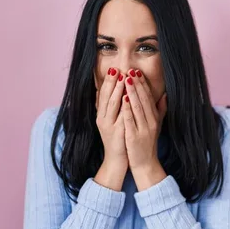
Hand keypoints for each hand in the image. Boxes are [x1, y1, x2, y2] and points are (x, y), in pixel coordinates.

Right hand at [94, 67, 127, 189]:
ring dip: (117, 90)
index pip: (102, 94)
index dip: (107, 81)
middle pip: (105, 96)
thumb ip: (110, 107)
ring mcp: (108, 125)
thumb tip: (107, 92)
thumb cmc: (116, 139)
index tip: (113, 69)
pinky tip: (127, 98)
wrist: (116, 160)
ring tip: (122, 78)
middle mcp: (102, 118)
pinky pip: (120, 117)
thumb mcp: (111, 121)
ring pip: (111, 104)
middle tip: (116, 68)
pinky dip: (123, 106)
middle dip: (111, 82)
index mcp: (101, 115)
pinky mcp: (117, 132)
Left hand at [122, 68, 167, 189]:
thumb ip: (161, 110)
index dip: (143, 85)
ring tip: (126, 80)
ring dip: (132, 93)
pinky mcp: (134, 137)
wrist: (146, 164)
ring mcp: (143, 129)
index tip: (137, 72)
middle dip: (137, 84)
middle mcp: (151, 122)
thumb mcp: (157, 126)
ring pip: (137, 108)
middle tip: (131, 70)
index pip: (149, 98)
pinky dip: (127, 110)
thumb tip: (165, 95)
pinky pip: (130, 121)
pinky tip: (123, 100)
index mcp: (155, 118)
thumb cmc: (149, 144)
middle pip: (144, 100)